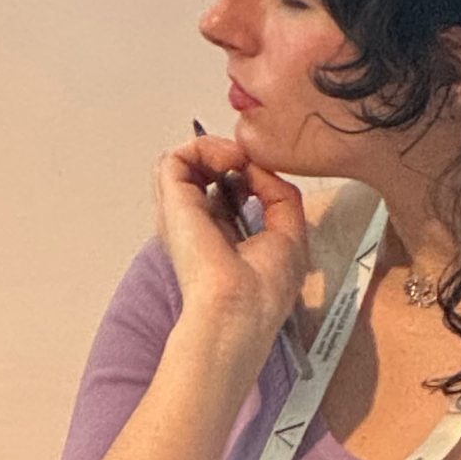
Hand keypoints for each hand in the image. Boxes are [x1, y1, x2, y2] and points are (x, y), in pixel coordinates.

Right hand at [155, 132, 309, 365]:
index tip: (266, 177)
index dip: (245, 172)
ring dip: (213, 148)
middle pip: (198, 173)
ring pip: (182, 161)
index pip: (221, 192)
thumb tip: (259, 169)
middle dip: (227, 155)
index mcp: (218, 237)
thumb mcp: (289, 235)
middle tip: (250, 163)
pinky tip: (230, 161)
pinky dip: (203, 148)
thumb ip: (279, 196)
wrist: (239, 311)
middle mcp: (194, 224)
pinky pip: (175, 158)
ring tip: (238, 159)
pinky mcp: (171, 205)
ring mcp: (179, 214)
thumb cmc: (261, 293)